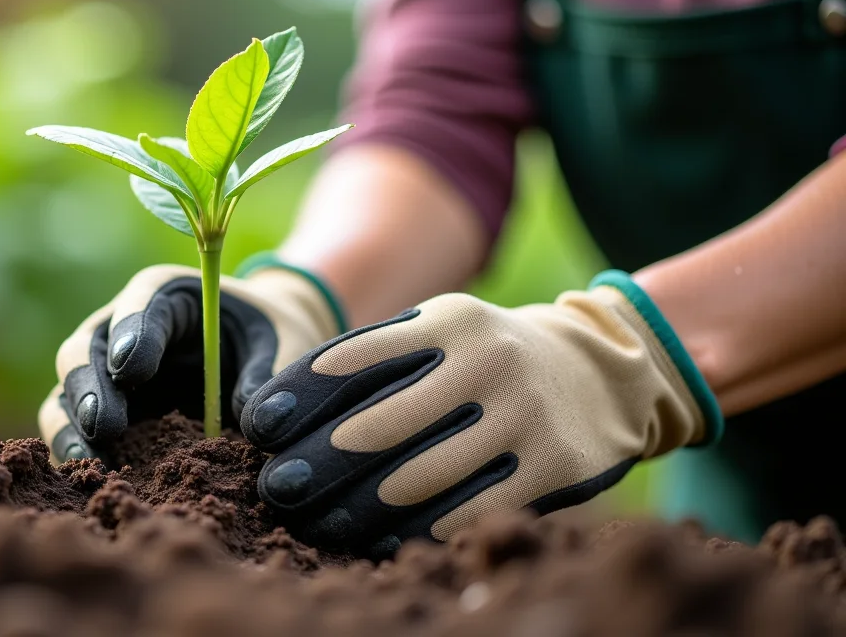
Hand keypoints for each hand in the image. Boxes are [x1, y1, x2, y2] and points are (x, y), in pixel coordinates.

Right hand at [39, 261, 342, 462]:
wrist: (265, 358)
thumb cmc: (273, 339)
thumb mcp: (286, 345)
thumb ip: (273, 374)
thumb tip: (252, 425)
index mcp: (168, 296)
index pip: (139, 303)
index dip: (130, 332)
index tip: (132, 369)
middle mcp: (121, 330)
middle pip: (86, 349)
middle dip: (89, 386)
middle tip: (105, 423)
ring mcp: (106, 375)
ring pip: (67, 394)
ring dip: (71, 426)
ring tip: (86, 461)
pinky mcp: (104, 415)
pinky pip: (76, 431)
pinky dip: (79, 454)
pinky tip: (94, 483)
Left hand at [239, 271, 722, 556]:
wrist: (603, 369)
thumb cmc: (486, 356)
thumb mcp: (441, 333)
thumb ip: (377, 360)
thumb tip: (282, 413)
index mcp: (447, 321)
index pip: (354, 359)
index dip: (298, 395)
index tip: (258, 428)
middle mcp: (485, 361)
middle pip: (378, 424)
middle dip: (315, 462)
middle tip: (275, 488)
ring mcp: (522, 415)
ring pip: (419, 477)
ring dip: (354, 507)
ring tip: (314, 522)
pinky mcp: (553, 467)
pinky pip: (470, 509)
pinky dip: (415, 530)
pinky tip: (376, 539)